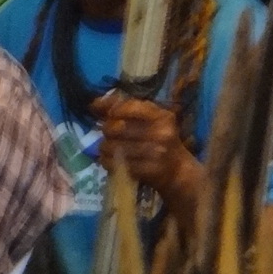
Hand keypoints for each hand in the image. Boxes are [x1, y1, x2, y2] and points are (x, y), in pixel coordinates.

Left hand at [92, 95, 200, 211]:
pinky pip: (118, 164)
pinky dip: (108, 162)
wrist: (178, 170)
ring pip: (115, 147)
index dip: (113, 110)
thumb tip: (94, 103)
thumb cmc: (159, 138)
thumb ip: (124, 107)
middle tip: (108, 134)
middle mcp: (161, 133)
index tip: (109, 115)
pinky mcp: (149, 171)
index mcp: (162, 116)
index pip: (130, 107)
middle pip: (118, 128)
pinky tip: (110, 160)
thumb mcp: (149, 119)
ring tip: (107, 148)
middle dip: (106, 130)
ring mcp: (156, 153)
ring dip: (104, 148)